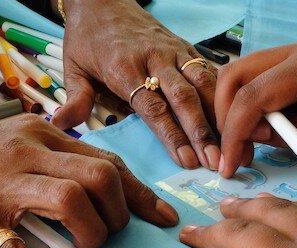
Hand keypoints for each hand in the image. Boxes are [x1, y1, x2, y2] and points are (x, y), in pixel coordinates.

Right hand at [0, 114, 178, 247]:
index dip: (141, 192)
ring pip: (72, 200)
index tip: (162, 216)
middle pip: (101, 177)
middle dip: (123, 213)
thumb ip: (47, 158)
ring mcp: (3, 185)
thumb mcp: (7, 143)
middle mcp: (28, 153)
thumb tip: (88, 184)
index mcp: (40, 137)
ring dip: (95, 233)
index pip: (106, 161)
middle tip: (115, 237)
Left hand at [51, 0, 220, 169]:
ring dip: (218, 115)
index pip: (153, 107)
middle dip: (202, 132)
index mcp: (124, 67)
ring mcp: (173, 51)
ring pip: (203, 83)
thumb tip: (62, 125)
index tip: (186, 160)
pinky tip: (235, 118)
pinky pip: (208, 71)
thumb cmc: (88, 37)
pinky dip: (223, 94)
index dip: (172, 135)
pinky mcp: (185, 47)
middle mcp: (154, 58)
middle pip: (184, 98)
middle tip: (215, 161)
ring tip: (233, 143)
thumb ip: (75, 98)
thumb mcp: (72, 66)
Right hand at [215, 43, 296, 176]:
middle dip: (224, 118)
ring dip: (232, 110)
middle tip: (235, 157)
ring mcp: (295, 53)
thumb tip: (252, 134)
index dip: (233, 134)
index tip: (229, 168)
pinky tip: (260, 132)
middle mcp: (296, 52)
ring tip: (245, 147)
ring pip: (241, 74)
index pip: (251, 96)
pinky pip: (258, 78)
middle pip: (234, 76)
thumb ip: (296, 135)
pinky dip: (247, 104)